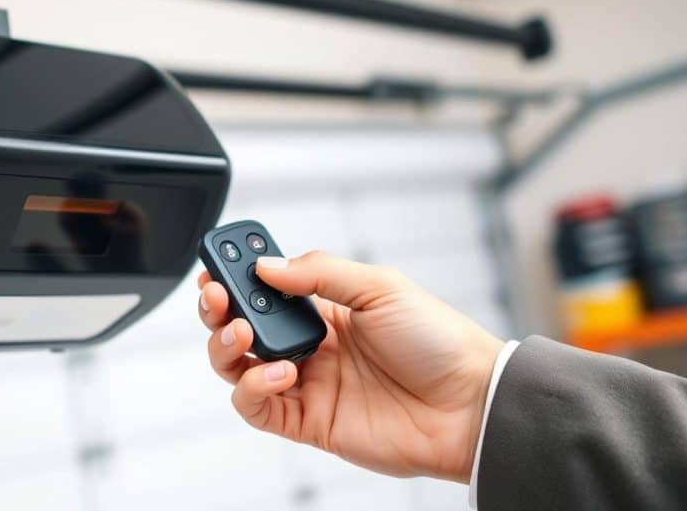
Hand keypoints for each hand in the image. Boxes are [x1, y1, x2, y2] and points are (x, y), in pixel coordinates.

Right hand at [197, 251, 503, 482]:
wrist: (468, 405)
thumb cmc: (438, 342)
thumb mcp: (381, 287)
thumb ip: (320, 273)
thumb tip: (268, 265)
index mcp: (325, 307)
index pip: (265, 287)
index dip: (237, 275)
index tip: (218, 263)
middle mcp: (310, 344)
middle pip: (240, 325)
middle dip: (219, 309)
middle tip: (218, 297)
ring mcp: (306, 383)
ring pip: (238, 366)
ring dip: (227, 347)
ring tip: (244, 334)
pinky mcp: (308, 421)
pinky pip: (257, 407)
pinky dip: (254, 388)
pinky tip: (281, 372)